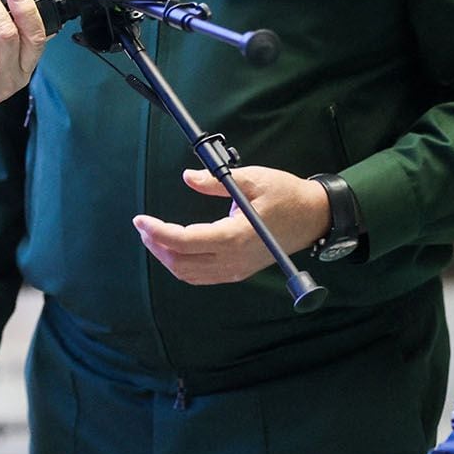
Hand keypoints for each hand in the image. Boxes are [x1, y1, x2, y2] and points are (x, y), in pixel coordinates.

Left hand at [131, 167, 328, 284]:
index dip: (158, 232)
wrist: (313, 217)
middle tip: (144, 225)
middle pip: (181, 262)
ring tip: (154, 235)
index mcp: (235, 237)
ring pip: (188, 274)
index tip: (140, 220)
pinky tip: (175, 248)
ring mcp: (236, 270)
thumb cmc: (286, 195)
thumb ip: (216, 181)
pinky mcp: (238, 272)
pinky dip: (182, 265)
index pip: (185, 242)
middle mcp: (234, 260)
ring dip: (166, 256)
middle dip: (156, 244)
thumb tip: (188, 176)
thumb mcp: (253, 179)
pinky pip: (201, 276)